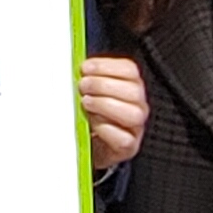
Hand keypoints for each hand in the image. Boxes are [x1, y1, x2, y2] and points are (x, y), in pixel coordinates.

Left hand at [80, 56, 149, 172]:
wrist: (90, 147)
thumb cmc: (91, 116)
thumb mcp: (90, 93)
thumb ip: (87, 79)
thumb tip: (74, 68)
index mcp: (131, 87)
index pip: (129, 70)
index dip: (106, 66)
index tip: (85, 68)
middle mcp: (138, 106)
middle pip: (133, 90)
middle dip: (103, 85)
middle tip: (83, 86)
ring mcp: (135, 128)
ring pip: (133, 114)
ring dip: (105, 105)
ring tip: (86, 102)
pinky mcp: (128, 147)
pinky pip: (124, 138)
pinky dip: (106, 128)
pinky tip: (92, 123)